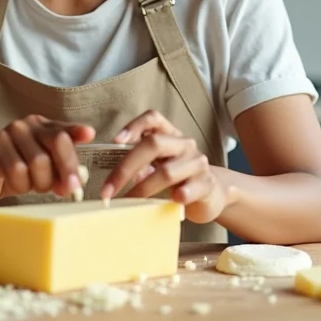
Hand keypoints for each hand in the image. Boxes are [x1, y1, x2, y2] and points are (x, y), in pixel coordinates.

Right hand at [0, 115, 94, 204]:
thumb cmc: (18, 173)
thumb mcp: (44, 171)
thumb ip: (61, 170)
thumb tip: (77, 180)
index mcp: (41, 126)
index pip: (63, 130)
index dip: (77, 132)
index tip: (89, 134)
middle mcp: (25, 125)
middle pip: (56, 142)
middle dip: (66, 169)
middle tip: (69, 189)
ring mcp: (7, 134)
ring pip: (37, 162)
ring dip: (39, 183)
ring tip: (31, 186)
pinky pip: (16, 170)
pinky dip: (20, 185)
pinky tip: (14, 184)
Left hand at [100, 110, 228, 222]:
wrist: (212, 194)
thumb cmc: (178, 178)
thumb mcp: (159, 165)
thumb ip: (140, 164)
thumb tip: (113, 177)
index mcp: (170, 135)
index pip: (153, 118)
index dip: (134, 126)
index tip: (116, 141)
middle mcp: (184, 144)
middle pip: (153, 144)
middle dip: (126, 167)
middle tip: (108, 189)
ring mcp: (197, 163)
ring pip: (166, 171)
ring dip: (143, 189)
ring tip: (128, 202)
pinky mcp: (206, 184)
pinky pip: (189, 189)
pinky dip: (177, 196)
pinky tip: (170, 201)